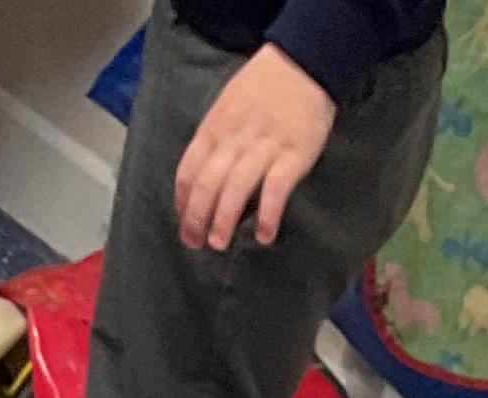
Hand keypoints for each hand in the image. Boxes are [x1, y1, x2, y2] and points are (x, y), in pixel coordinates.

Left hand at [175, 43, 338, 249]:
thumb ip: (216, 139)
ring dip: (224, 219)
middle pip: (208, 182)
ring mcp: (264, 147)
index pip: (190, 168)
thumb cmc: (262, 88)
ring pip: (236, 187)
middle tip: (194, 244)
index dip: (183, 200)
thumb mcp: (228, 106)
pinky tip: (264, 236)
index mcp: (215, 127)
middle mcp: (234, 138)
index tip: (184, 223)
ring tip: (219, 244)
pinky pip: (276, 189)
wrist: (303, 64)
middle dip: (196, 216)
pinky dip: (268, 214)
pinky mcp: (292, 155)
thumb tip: (207, 178)